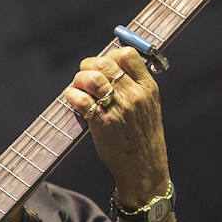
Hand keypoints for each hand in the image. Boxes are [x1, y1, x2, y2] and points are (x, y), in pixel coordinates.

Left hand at [63, 47, 170, 203]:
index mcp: (148, 87)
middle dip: (88, 66)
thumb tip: (109, 67)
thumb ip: (134, 85)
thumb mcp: (149, 106)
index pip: (127, 55)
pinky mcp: (103, 124)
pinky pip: (81, 100)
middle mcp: (135, 95)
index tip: (103, 66)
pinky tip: (72, 99)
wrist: (144, 167)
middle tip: (83, 77)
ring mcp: (119, 109)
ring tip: (77, 88)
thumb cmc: (142, 137)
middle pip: (104, 63)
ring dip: (78, 80)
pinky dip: (72, 96)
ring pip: (92, 78)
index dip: (109, 55)